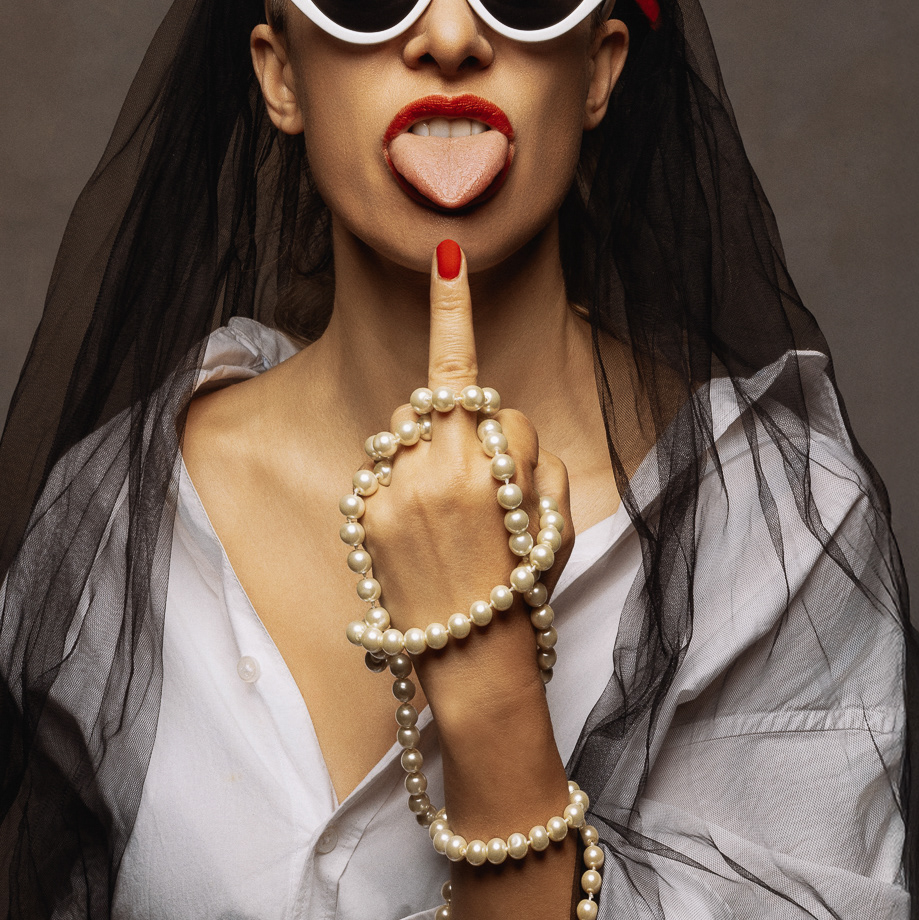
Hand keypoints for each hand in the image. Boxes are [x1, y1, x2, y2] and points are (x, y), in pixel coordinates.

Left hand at [360, 241, 574, 723]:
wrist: (472, 664)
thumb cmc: (523, 590)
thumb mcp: (551, 516)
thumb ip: (522, 455)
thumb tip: (485, 430)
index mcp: (485, 465)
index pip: (463, 369)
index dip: (454, 306)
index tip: (446, 254)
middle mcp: (430, 469)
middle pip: (448, 402)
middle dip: (470, 428)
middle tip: (486, 489)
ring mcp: (391, 493)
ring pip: (414, 433)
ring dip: (434, 455)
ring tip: (451, 520)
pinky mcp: (367, 516)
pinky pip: (391, 472)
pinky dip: (408, 488)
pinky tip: (424, 533)